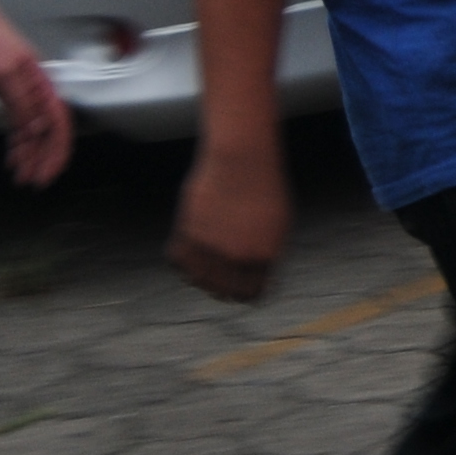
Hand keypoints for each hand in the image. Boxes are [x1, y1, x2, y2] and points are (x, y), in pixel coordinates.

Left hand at [0, 15, 74, 189]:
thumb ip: (22, 102)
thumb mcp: (4, 73)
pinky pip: (18, 126)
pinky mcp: (8, 97)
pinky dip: (18, 144)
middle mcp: (36, 94)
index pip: (58, 125)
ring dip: (30, 156)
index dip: (57, 150)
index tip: (50, 172)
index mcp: (42, 86)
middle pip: (48, 133)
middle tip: (37, 182)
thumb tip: (37, 129)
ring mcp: (22, 96)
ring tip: (22, 178)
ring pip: (33, 133)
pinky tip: (13, 158)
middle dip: (45, 159)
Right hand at [168, 130, 291, 303]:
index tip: (240, 290)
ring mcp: (211, 245)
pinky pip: (177, 260)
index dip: (245, 294)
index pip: (250, 295)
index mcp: (264, 257)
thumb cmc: (263, 188)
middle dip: (221, 290)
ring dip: (199, 278)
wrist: (242, 159)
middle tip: (219, 283)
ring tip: (204, 268)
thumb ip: (268, 255)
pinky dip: (181, 261)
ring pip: (197, 280)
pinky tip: (189, 253)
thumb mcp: (278, 225)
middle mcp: (237, 256)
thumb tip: (260, 280)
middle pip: (222, 292)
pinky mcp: (187, 230)